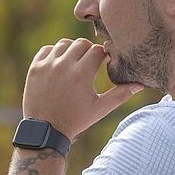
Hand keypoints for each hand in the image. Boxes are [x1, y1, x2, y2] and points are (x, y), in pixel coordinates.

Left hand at [23, 38, 142, 139]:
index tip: (104, 62)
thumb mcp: (100, 109)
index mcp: (82, 74)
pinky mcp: (35, 68)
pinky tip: (60, 64)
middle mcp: (64, 66)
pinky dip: (55, 54)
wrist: (46, 130)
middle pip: (82, 43)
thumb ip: (120, 94)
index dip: (103, 55)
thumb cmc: (76, 120)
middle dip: (89, 51)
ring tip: (75, 63)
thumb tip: (140, 84)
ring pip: (64, 44)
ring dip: (72, 50)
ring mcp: (47, 65)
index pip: (98, 50)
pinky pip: (47, 50)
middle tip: (90, 63)